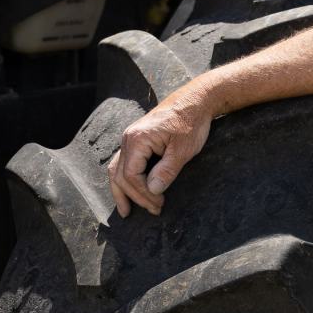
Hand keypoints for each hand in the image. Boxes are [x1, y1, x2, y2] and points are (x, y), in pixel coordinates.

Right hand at [108, 89, 212, 217]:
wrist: (195, 100)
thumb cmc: (191, 122)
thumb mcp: (183, 149)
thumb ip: (167, 170)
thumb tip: (153, 190)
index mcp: (138, 139)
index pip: (131, 175)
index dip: (143, 193)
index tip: (159, 204)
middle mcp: (128, 138)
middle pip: (121, 175)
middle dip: (135, 197)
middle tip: (154, 211)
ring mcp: (130, 138)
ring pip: (117, 169)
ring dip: (122, 191)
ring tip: (126, 211)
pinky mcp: (137, 140)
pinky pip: (123, 163)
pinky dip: (124, 179)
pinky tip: (128, 191)